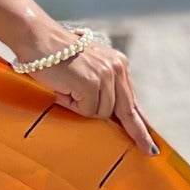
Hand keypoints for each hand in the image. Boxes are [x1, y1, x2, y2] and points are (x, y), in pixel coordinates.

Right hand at [49, 39, 157, 155]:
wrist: (38, 39)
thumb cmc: (56, 57)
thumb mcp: (88, 70)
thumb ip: (104, 88)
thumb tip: (114, 116)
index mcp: (118, 64)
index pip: (132, 99)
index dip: (141, 121)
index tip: (152, 141)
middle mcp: (116, 68)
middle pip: (126, 110)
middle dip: (137, 132)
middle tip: (150, 150)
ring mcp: (105, 75)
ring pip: (102, 113)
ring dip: (82, 107)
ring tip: (67, 90)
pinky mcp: (91, 83)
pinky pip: (86, 110)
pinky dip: (72, 105)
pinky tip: (63, 89)